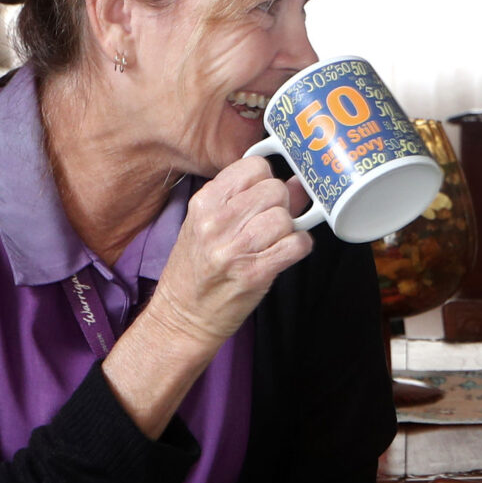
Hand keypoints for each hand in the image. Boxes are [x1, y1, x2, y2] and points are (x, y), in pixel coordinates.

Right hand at [147, 155, 313, 348]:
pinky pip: (296, 245)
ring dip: (288, 229)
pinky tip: (285, 253)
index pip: (254, 167)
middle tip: (269, 224)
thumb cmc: (196, 270)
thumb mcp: (209, 225)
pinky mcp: (254, 273)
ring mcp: (235, 248)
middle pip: (274, 190)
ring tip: (273, 242)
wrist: (182, 316)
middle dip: (280, 206)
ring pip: (285, 217)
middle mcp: (217, 222)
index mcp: (204, 203)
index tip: (264, 197)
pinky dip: (299, 247)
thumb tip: (296, 183)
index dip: (266, 180)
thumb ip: (250, 198)